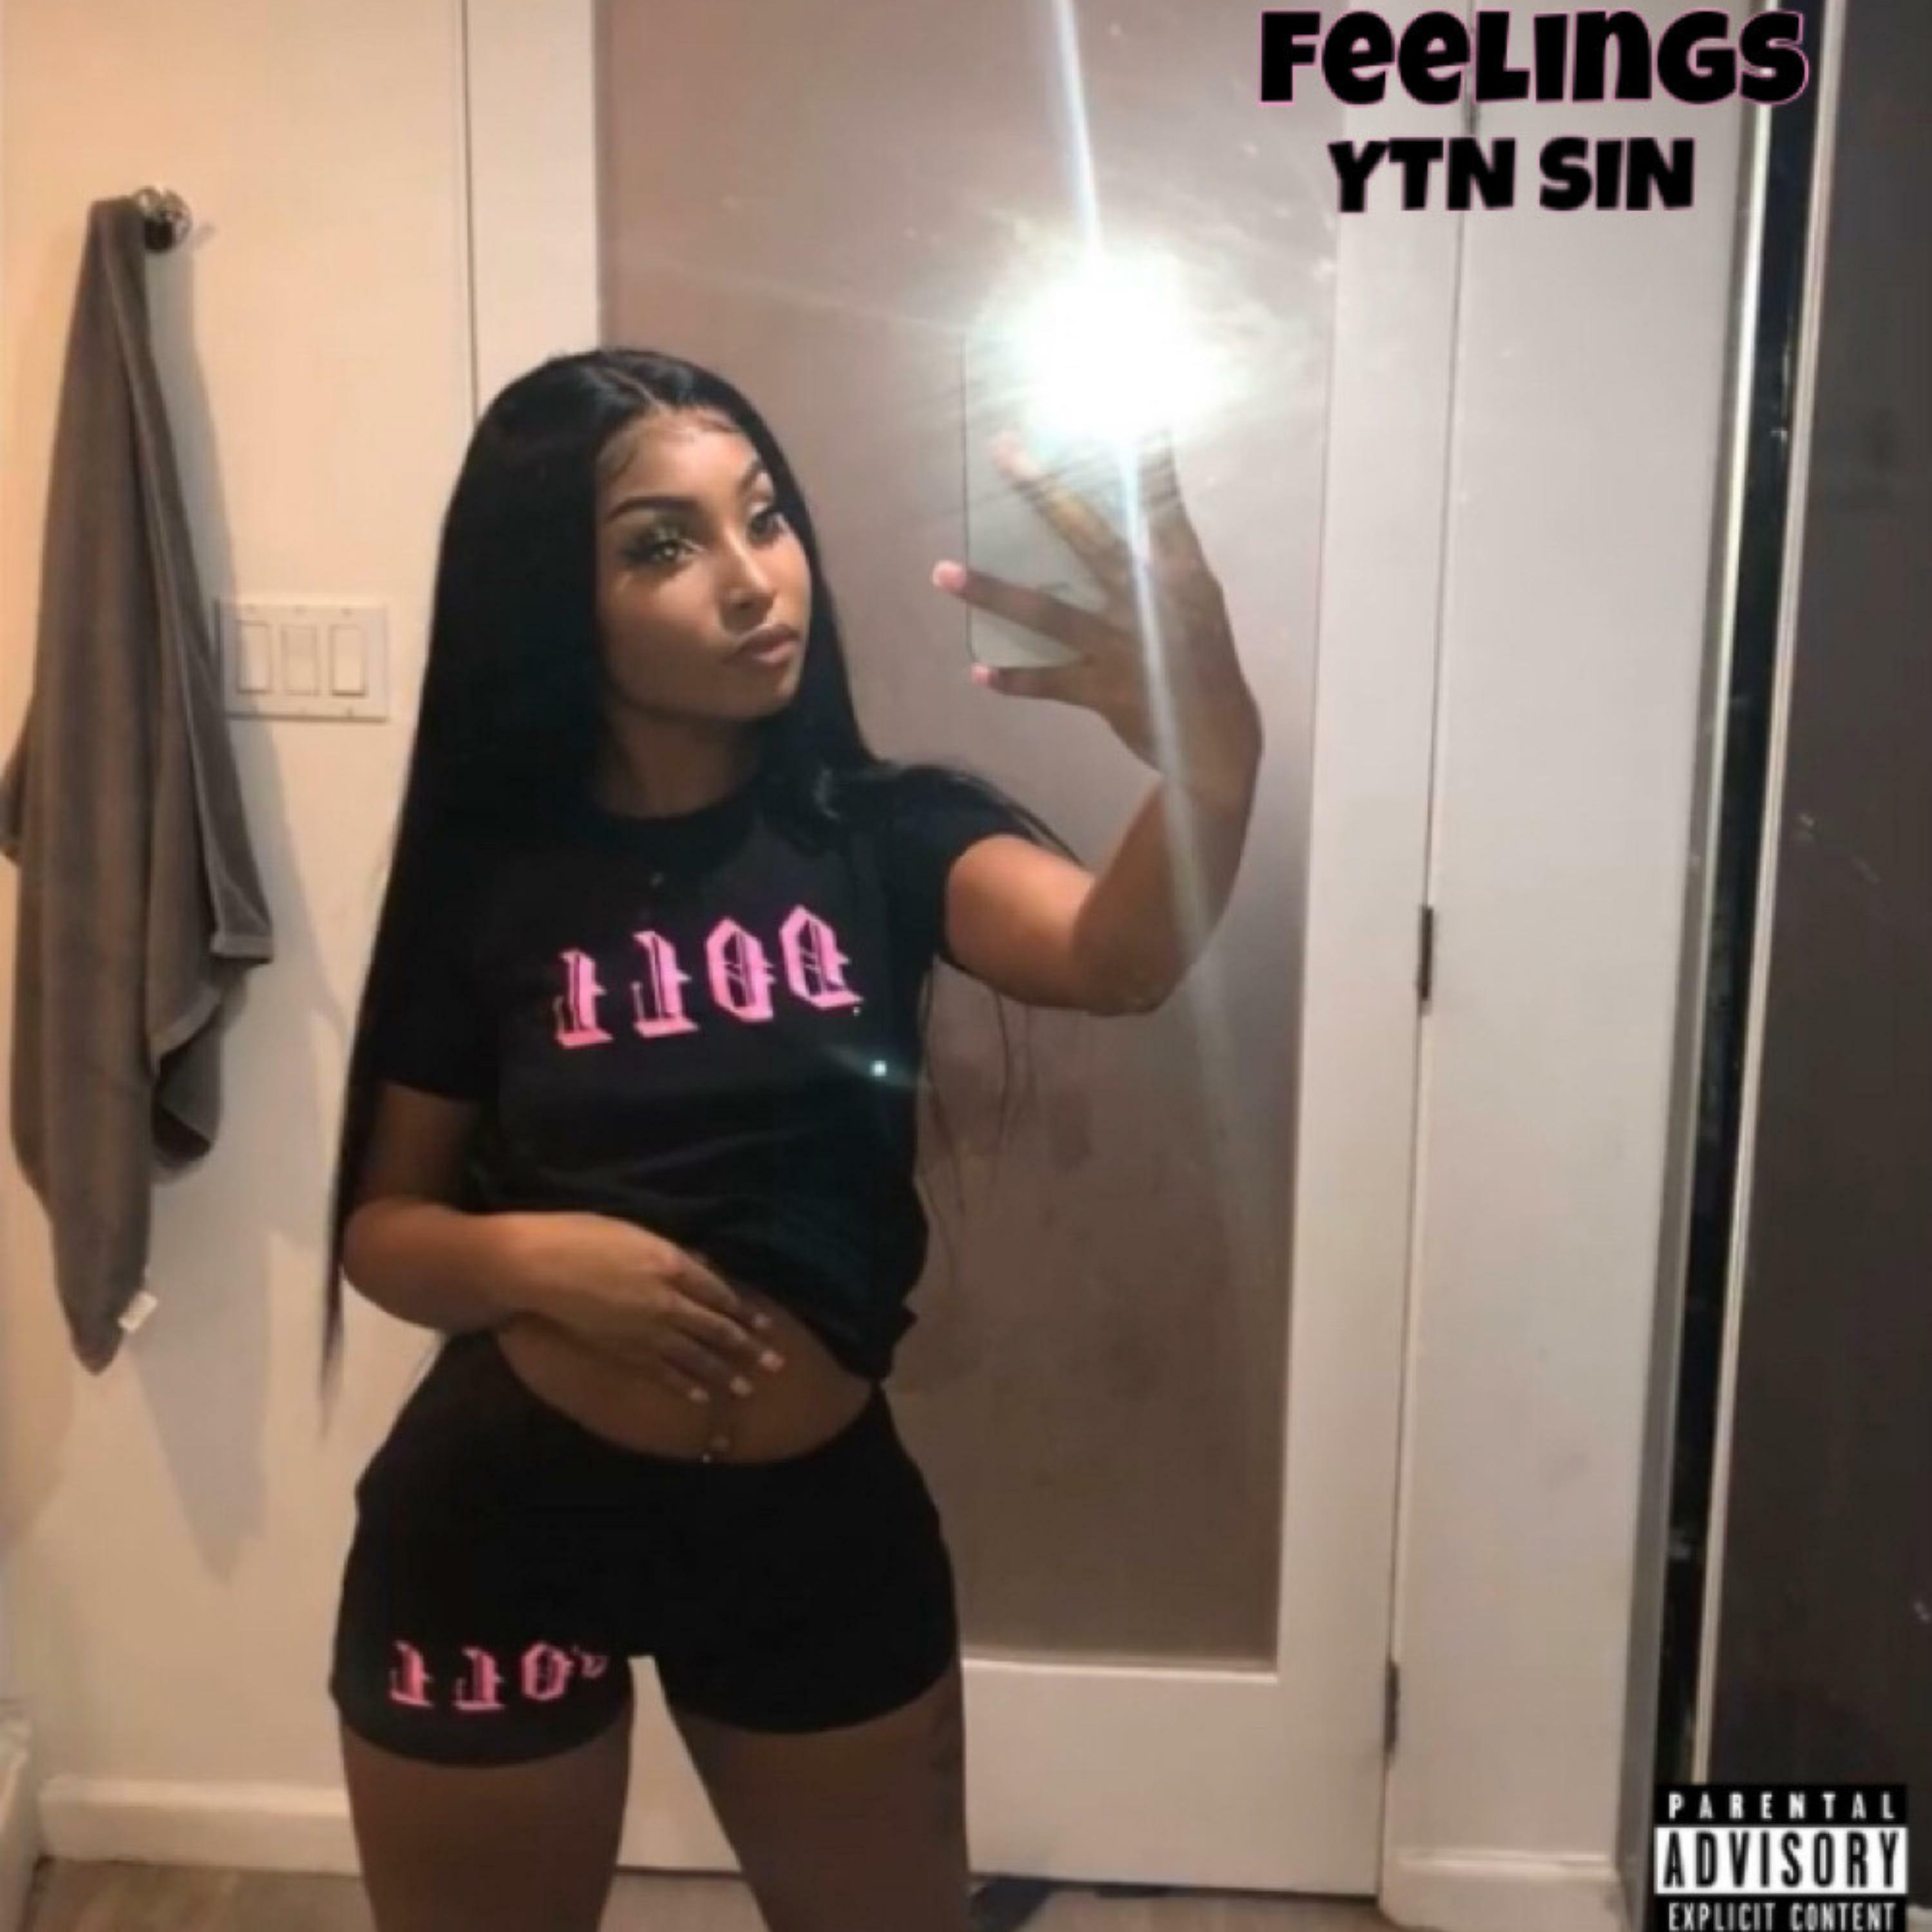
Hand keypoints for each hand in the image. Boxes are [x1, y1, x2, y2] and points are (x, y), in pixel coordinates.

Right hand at [514, 1213, 785, 1406]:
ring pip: (695, 1356)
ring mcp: (645, 1330)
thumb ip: (672, 1253)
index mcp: (671, 1264)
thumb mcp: (634, 1232)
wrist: (537, 1267)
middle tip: (778, 1366)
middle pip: (717, 1329)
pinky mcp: (623, 1351)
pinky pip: (660, 1372)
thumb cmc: (581, 1236)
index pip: (719, 1293)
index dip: (746, 1311)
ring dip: (724, 1375)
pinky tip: (700, 1398)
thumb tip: (702, 1265)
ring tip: (748, 1390)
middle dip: (749, 1349)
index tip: (767, 1325)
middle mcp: (667, 1300)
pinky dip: (682, 1385)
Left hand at [932, 425, 1262, 808]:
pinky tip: (978, 671)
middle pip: (1088, 535)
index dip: (1143, 451)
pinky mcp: (1103, 689)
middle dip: (1045, 492)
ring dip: (990, 591)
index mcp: (1180, 570)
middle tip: (1005, 451)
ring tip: (940, 572)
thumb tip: (1127, 509)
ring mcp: (1122, 645)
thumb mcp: (1198, 599)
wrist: (1217, 739)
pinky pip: (1047, 681)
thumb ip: (1165, 555)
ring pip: (1045, 611)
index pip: (1159, 497)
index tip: (1126, 403)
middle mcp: (1150, 599)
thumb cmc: (1203, 660)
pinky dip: (1013, 679)